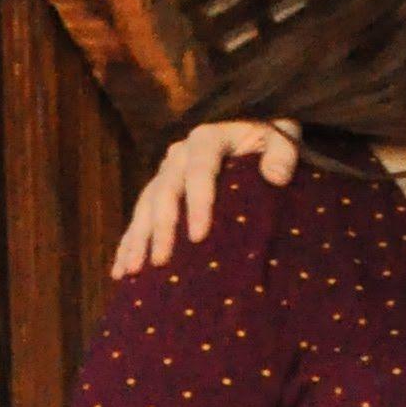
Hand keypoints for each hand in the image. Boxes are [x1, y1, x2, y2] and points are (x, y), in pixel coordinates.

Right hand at [111, 118, 302, 280]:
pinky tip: (122, 271)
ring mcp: (166, 173)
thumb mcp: (283, 138)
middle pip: (165, 191)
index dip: (197, 203)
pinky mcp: (159, 190)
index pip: (199, 170)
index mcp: (208, 139)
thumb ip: (284, 153)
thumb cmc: (270, 142)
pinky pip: (140, 217)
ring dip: (137, 238)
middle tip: (160, 261)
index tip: (198, 236)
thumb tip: (276, 176)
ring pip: (145, 206)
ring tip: (133, 271)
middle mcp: (180, 154)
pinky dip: (129, 243)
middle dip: (161, 228)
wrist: (252, 135)